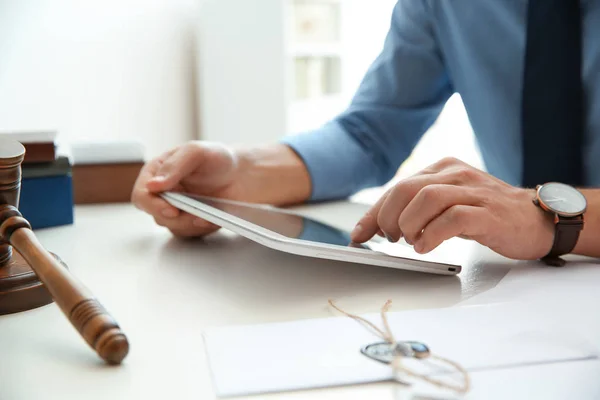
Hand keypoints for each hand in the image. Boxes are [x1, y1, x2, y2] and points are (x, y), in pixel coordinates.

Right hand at [132, 141, 245, 236]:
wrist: (241, 174)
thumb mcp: (196, 152)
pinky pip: (189, 233)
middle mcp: (162, 193)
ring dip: (192, 224)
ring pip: (173, 227)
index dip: (153, 206)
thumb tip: (152, 185)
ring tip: (209, 214)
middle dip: (178, 218)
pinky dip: (201, 229)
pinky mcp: (189, 221)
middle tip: (198, 214)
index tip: (172, 209)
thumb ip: (175, 166)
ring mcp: (176, 208)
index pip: (142, 196)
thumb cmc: (217, 158)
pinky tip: (213, 218)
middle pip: (157, 215)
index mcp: (157, 173)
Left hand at [350, 157, 554, 259]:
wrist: (536, 220)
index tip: (358, 235)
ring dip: (408, 223)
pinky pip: (454, 217)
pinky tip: (425, 246)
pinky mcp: (489, 212)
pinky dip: (432, 233)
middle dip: (388, 217)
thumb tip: (375, 227)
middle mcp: (456, 174)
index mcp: (442, 169)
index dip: (373, 213)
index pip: (397, 187)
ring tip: (407, 241)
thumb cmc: (486, 214)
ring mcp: (474, 191)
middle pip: (407, 188)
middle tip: (390, 238)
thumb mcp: (447, 206)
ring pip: (428, 197)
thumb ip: (416, 210)